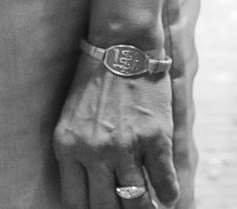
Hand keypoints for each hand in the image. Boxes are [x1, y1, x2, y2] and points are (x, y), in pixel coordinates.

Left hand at [53, 50, 179, 206]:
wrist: (122, 44)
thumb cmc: (96, 81)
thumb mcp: (72, 118)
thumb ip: (77, 153)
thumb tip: (92, 190)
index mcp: (67, 146)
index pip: (75, 202)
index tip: (105, 208)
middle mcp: (93, 151)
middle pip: (106, 207)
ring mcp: (125, 145)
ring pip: (136, 201)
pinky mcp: (154, 137)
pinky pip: (164, 182)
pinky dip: (168, 195)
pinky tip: (169, 197)